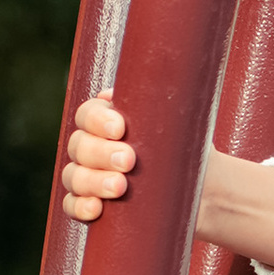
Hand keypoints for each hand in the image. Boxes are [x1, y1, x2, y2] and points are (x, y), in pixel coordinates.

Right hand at [59, 101, 273, 264]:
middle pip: (79, 146)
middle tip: (130, 161)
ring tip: (120, 188)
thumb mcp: (184, 122)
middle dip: (101, 153)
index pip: (88, 115)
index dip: (98, 120)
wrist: (201, 191)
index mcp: (107, 120)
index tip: (120, 128)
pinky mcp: (93, 204)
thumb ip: (176, 98)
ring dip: (92, 181)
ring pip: (73, 176)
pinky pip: (72, 205)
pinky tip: (96, 209)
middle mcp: (92, 146)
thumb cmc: (188, 150)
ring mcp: (88, 176)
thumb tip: (192, 65)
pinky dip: (79, 207)